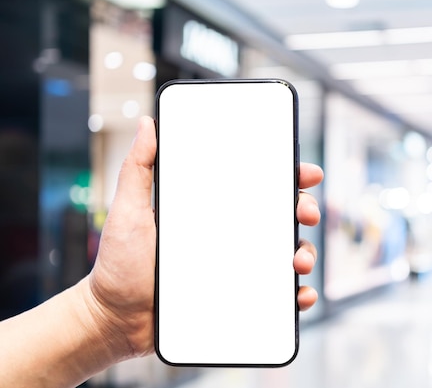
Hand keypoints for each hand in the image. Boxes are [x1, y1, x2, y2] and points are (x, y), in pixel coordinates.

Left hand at [84, 116, 322, 358]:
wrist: (115, 318)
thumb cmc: (120, 264)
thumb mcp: (128, 210)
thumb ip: (138, 168)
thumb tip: (147, 123)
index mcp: (213, 212)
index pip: (257, 187)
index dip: (287, 177)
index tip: (304, 172)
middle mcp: (231, 237)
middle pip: (281, 217)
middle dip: (305, 210)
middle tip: (306, 213)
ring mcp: (238, 268)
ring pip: (287, 254)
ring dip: (305, 253)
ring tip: (298, 261)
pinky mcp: (240, 298)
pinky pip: (278, 296)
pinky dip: (297, 295)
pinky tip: (300, 295)